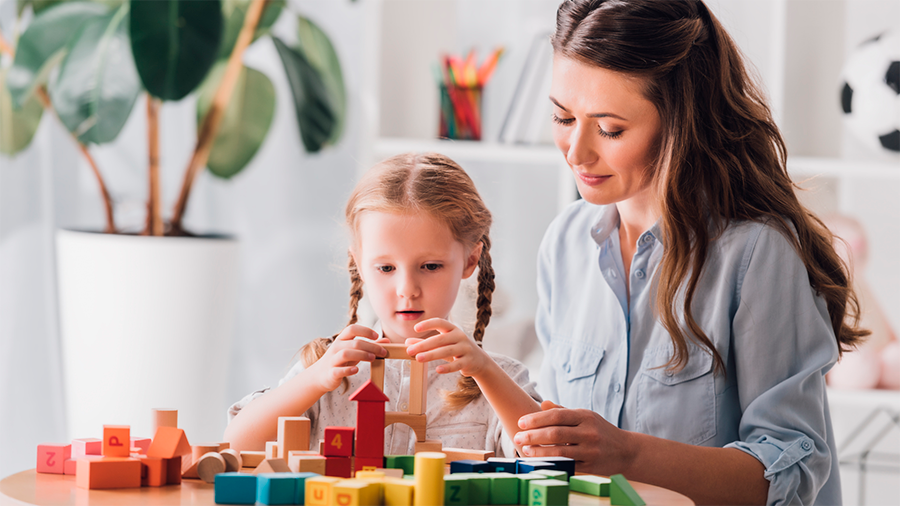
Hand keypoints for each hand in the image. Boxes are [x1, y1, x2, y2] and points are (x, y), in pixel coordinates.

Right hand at [309, 325, 386, 391]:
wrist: (321, 375)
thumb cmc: (341, 361)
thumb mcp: (355, 351)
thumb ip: (370, 345)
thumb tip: (387, 341)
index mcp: (342, 339)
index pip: (352, 329)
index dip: (365, 331)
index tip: (376, 336)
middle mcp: (336, 347)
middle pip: (354, 343)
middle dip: (370, 346)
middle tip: (383, 351)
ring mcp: (332, 360)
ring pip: (345, 354)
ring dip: (361, 355)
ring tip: (372, 358)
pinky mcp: (331, 373)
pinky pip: (338, 370)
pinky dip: (348, 370)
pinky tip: (356, 370)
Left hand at [406, 318, 491, 376]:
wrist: (479, 360)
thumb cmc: (456, 349)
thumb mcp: (442, 344)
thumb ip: (426, 343)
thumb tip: (408, 342)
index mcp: (453, 329)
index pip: (440, 322)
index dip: (428, 324)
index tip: (415, 328)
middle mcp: (460, 336)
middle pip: (440, 339)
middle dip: (424, 344)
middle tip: (410, 350)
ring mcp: (465, 349)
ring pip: (447, 351)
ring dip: (431, 355)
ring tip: (418, 358)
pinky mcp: (468, 361)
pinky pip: (457, 364)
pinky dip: (447, 368)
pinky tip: (438, 370)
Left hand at [514, 400, 634, 475]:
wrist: (627, 451)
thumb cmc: (600, 431)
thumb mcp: (585, 416)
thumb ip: (563, 411)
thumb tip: (542, 403)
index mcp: (585, 416)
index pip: (556, 416)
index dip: (536, 419)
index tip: (521, 423)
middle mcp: (589, 432)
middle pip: (555, 433)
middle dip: (533, 435)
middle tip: (517, 436)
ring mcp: (590, 450)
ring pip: (560, 451)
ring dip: (539, 451)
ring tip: (525, 449)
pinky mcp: (591, 466)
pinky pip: (567, 465)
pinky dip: (552, 463)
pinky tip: (540, 461)